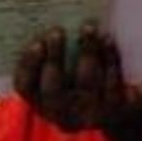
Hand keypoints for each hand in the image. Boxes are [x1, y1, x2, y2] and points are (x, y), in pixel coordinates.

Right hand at [13, 23, 141, 134]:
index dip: (28, 65)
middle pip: (53, 87)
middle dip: (55, 56)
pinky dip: (111, 60)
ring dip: (87, 51)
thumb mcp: (57, 74)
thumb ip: (48, 56)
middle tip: (57, 30)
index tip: (36, 42)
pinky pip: (113, 84)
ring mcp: (88, 115)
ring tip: (88, 27)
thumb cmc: (76, 81)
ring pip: (86, 82)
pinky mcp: (115, 110)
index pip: (25, 86)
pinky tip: (108, 40)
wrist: (115, 111)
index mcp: (39, 102)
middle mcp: (61, 113)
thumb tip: (46, 25)